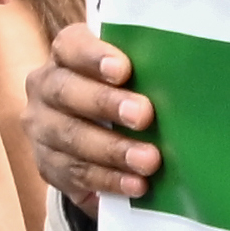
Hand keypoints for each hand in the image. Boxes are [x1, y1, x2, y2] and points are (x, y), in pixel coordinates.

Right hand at [29, 22, 161, 212]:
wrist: (92, 138)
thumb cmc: (123, 94)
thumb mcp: (130, 76)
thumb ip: (145, 72)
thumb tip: (187, 77)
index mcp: (65, 56)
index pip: (70, 46)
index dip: (93, 56)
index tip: (123, 69)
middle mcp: (45, 88)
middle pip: (66, 92)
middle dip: (105, 104)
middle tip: (144, 115)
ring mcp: (42, 128)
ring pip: (70, 137)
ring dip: (112, 150)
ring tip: (149, 161)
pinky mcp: (48, 165)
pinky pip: (74, 174)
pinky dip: (109, 180)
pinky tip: (136, 185)